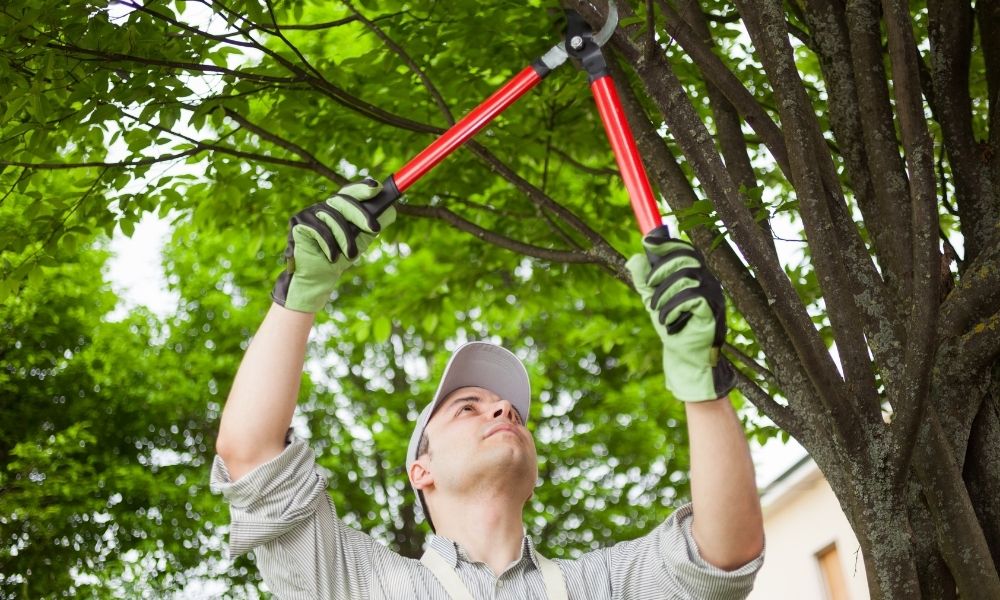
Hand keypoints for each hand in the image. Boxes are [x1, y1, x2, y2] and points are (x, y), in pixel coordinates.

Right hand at [271, 179, 395, 312]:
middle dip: (360, 215)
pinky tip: (331, 257)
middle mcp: (323, 206)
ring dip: (345, 239)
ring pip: (332, 217)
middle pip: (343, 200)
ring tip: (350, 255)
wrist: (319, 277)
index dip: (362, 187)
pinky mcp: (298, 223)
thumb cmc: (340, 256)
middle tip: (374, 229)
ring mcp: (309, 213)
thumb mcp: (361, 239)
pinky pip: (318, 229)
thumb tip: (392, 210)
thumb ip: (374, 224)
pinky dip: (328, 245)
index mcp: (338, 207)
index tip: (377, 187)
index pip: (351, 192)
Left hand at [625, 225, 734, 400]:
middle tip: (649, 289)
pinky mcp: (713, 310)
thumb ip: (644, 281)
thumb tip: (634, 258)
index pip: (685, 250)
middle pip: (685, 258)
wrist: (684, 356)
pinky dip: (673, 308)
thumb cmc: (672, 327)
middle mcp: (708, 281)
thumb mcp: (652, 300)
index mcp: (695, 275)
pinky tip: (669, 321)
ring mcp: (713, 295)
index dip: (667, 244)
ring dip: (664, 295)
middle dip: (661, 270)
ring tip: (658, 312)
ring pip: (685, 277)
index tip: (647, 243)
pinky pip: (691, 298)